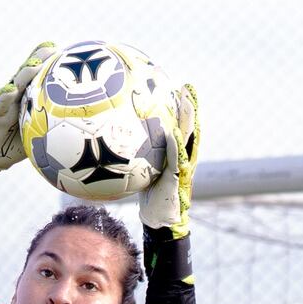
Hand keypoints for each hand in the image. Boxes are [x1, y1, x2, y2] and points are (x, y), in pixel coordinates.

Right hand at [0, 42, 55, 171]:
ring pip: (16, 84)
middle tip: (53, 50)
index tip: (67, 51)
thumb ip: (58, 128)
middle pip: (29, 72)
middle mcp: (17, 94)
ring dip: (25, 73)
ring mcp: (5, 102)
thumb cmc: (19, 143)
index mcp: (30, 96)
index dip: (52, 62)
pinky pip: (0, 105)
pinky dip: (5, 97)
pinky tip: (11, 90)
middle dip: (40, 58)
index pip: (41, 75)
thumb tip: (85, 131)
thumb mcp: (41, 134)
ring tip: (35, 65)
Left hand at [140, 82, 199, 237]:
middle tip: (184, 85)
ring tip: (186, 99)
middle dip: (188, 106)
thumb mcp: (141, 170)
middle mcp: (182, 156)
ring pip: (188, 138)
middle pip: (188, 127)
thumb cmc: (149, 194)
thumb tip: (113, 139)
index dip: (178, 105)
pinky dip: (175, 145)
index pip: (178, 124)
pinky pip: (177, 159)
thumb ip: (136, 154)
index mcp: (175, 152)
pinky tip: (171, 132)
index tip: (173, 84)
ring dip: (188, 119)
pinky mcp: (178, 179)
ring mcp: (183, 167)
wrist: (159, 219)